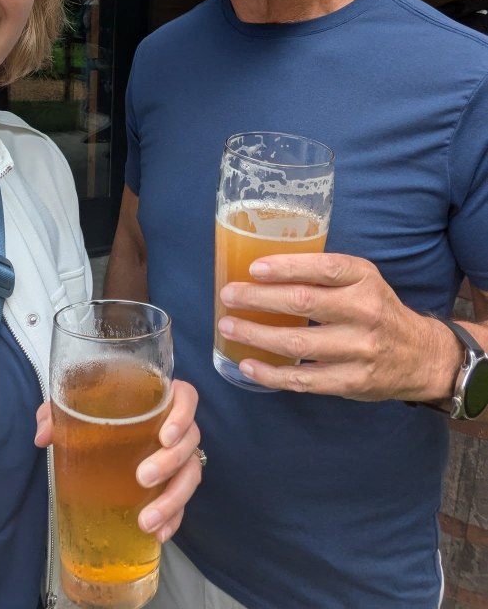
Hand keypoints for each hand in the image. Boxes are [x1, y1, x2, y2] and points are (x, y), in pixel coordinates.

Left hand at [35, 380, 201, 543]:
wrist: (98, 434)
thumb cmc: (95, 410)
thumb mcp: (74, 404)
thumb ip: (56, 412)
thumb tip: (44, 435)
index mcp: (157, 398)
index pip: (186, 397)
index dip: (182, 414)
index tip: (165, 436)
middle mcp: (175, 425)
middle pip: (190, 439)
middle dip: (170, 462)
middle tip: (142, 478)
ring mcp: (177, 456)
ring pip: (190, 474)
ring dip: (173, 499)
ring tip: (147, 520)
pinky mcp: (172, 482)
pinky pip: (183, 501)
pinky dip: (174, 518)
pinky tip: (159, 534)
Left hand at [217, 253, 458, 400]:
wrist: (421, 356)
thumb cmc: (377, 309)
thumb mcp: (362, 279)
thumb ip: (324, 272)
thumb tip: (263, 268)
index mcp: (364, 279)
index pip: (323, 268)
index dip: (286, 267)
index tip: (254, 269)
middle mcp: (365, 312)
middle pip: (304, 303)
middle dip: (259, 299)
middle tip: (229, 295)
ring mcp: (359, 349)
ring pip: (299, 343)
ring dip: (256, 335)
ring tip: (229, 327)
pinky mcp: (352, 381)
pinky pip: (304, 379)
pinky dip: (271, 374)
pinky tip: (248, 365)